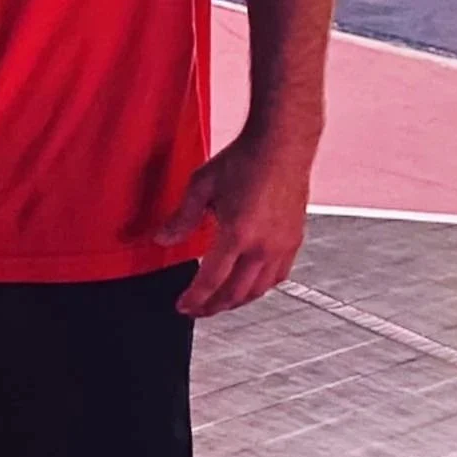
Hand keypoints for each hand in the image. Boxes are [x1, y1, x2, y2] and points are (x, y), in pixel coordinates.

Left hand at [156, 133, 312, 317]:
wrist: (281, 145)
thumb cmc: (243, 159)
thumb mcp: (202, 185)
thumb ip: (182, 217)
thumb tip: (162, 239)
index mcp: (238, 233)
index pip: (212, 280)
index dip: (195, 299)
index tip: (182, 307)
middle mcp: (264, 246)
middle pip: (236, 293)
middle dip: (213, 307)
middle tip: (196, 310)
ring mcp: (283, 246)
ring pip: (258, 290)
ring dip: (235, 301)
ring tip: (218, 303)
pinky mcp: (294, 241)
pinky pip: (277, 278)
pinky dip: (259, 289)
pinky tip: (248, 286)